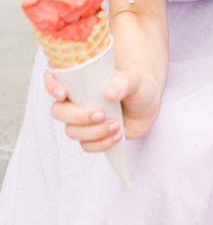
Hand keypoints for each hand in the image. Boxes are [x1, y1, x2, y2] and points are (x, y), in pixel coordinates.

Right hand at [46, 66, 160, 151]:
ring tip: (116, 124)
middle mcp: (77, 100)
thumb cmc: (138, 87)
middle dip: (77, 116)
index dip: (52, 85)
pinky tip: (118, 135)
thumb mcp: (135, 80)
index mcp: (81, 80)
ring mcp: (82, 119)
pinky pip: (87, 146)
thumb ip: (124, 82)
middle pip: (59, 111)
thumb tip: (109, 93)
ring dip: (94, 132)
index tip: (63, 93)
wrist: (148, 106)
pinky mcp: (92, 136)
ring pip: (73, 131)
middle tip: (100, 114)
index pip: (54, 78)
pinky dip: (101, 143)